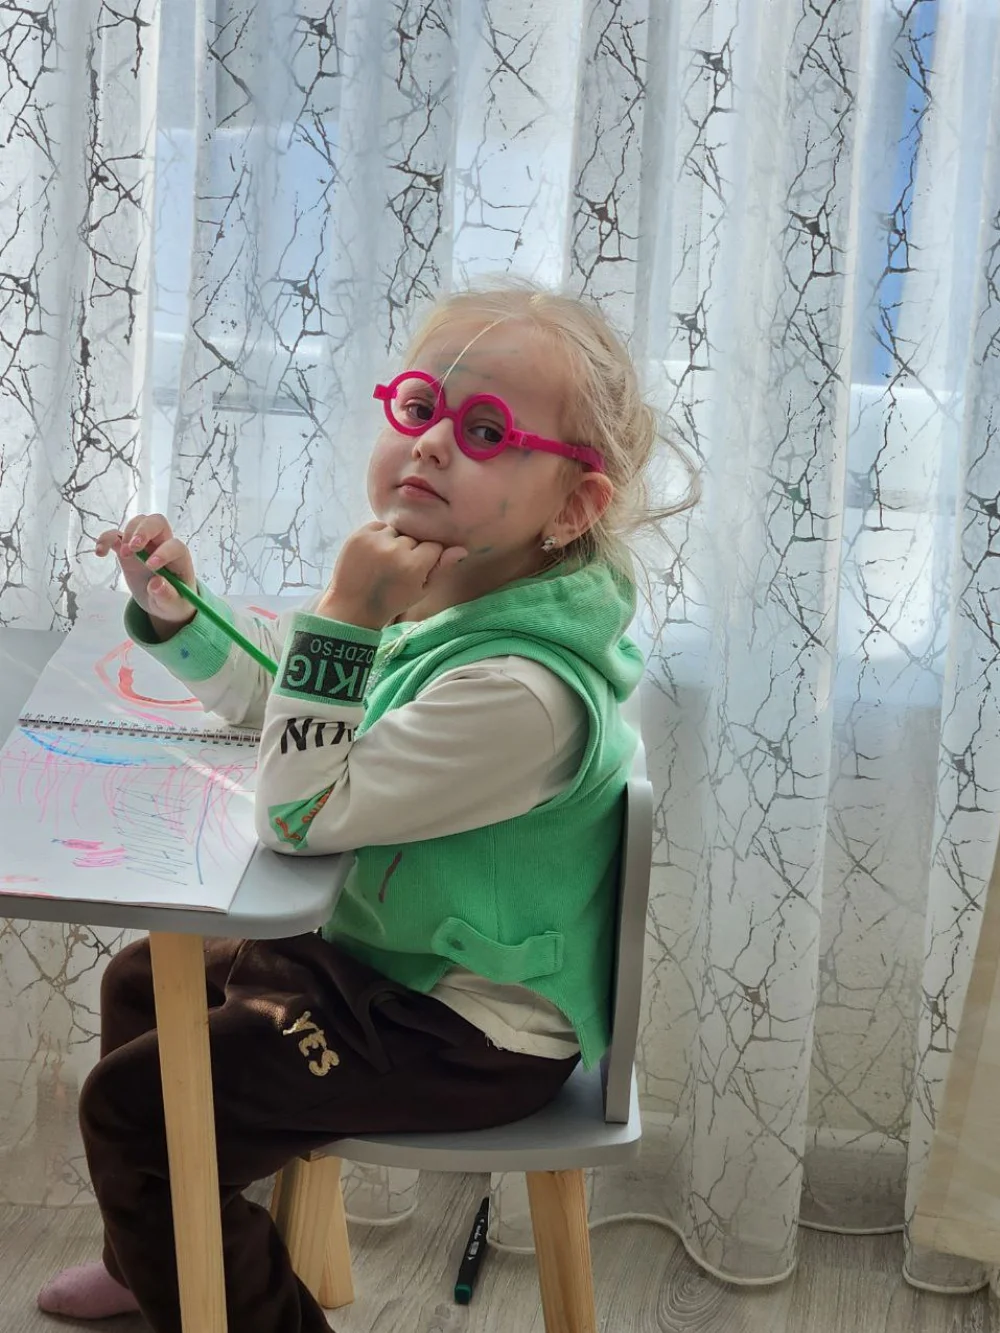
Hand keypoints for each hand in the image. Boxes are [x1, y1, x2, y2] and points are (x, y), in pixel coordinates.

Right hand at [95, 513, 196, 638]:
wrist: (163, 601)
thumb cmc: (173, 601)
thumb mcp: (173, 606)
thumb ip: (167, 596)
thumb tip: (155, 584)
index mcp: (179, 559)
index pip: (175, 546)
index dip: (164, 552)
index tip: (150, 566)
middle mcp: (163, 546)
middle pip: (157, 522)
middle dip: (144, 530)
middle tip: (133, 548)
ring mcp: (145, 545)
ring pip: (139, 523)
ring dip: (128, 533)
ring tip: (123, 554)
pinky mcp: (128, 549)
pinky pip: (117, 535)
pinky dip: (107, 538)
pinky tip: (100, 552)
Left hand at [317, 522, 467, 628]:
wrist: (353, 606)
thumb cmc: (391, 601)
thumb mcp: (421, 591)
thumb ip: (441, 568)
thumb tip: (461, 550)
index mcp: (413, 565)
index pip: (434, 546)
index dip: (429, 557)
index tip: (418, 569)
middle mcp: (395, 548)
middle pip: (415, 537)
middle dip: (412, 549)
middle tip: (399, 567)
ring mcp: (375, 539)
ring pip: (398, 530)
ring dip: (396, 541)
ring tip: (386, 560)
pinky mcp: (359, 533)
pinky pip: (380, 526)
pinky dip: (380, 536)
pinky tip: (376, 553)